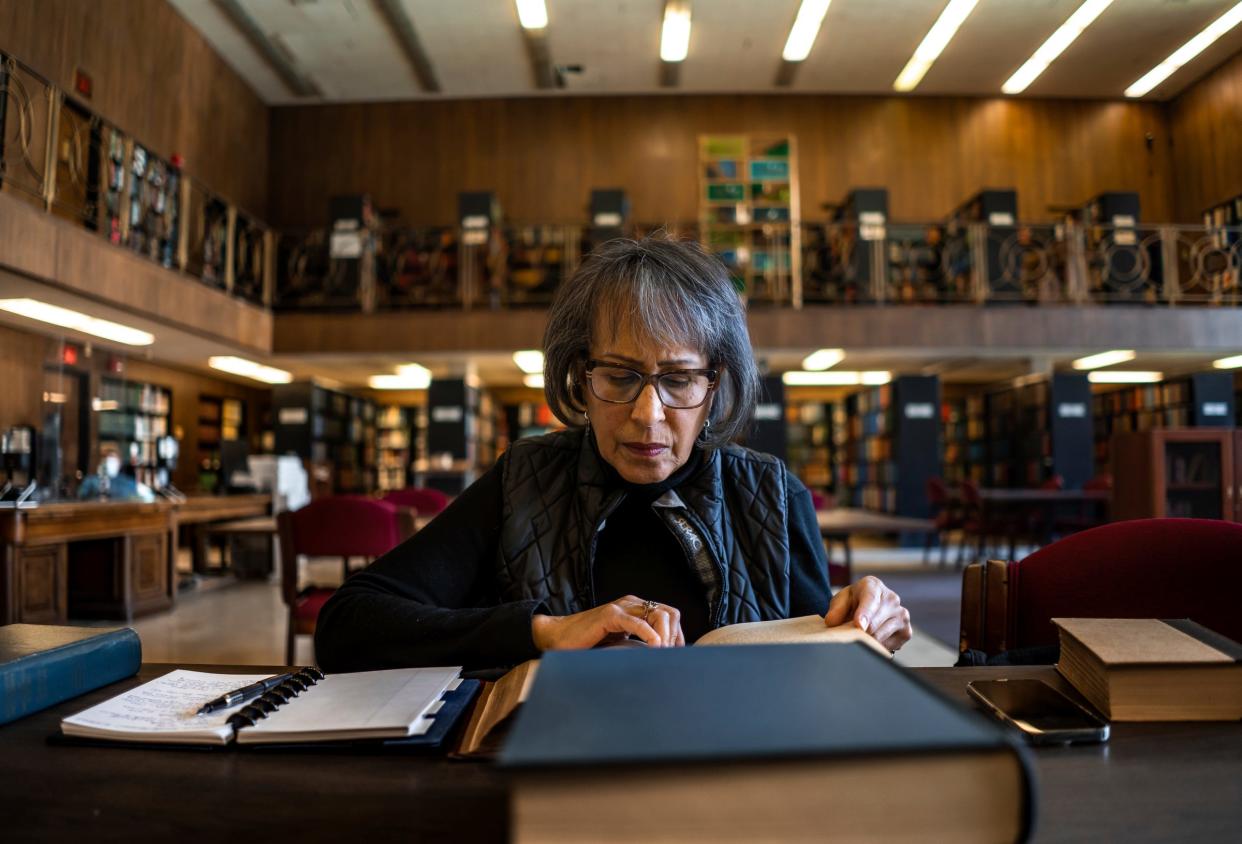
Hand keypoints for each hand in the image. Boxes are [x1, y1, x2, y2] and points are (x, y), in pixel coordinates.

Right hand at [531, 595, 684, 650]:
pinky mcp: (610, 615)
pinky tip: (654, 647)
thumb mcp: (619, 643)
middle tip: (670, 657)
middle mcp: (632, 604)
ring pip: (659, 614)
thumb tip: (658, 661)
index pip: (670, 615)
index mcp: (636, 609)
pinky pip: (637, 622)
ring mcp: (621, 608)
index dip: (678, 636)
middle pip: (669, 613)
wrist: (558, 636)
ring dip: (666, 636)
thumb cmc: (587, 643)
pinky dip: (650, 635)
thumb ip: (637, 644)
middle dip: (675, 636)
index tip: (676, 656)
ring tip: (662, 654)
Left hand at [822, 575, 911, 652]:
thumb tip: (832, 622)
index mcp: (873, 586)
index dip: (864, 614)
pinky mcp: (907, 632)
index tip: (859, 625)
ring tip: (862, 633)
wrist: (868, 606)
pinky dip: (876, 646)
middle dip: (859, 633)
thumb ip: (836, 609)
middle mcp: (892, 599)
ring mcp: (902, 615)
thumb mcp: (841, 600)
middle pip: (874, 625)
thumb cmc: (853, 602)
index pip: (870, 601)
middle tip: (849, 633)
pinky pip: (887, 647)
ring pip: (880, 638)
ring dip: (867, 640)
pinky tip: (873, 636)